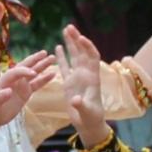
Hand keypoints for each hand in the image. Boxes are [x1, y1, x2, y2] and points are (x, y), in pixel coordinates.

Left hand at [0, 50, 58, 137]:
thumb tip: (9, 91)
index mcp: (5, 79)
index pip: (16, 72)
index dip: (24, 71)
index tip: (34, 73)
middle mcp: (14, 80)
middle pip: (26, 66)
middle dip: (35, 60)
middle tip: (46, 53)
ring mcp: (21, 85)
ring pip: (34, 73)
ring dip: (43, 66)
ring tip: (53, 58)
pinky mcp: (26, 92)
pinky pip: (37, 84)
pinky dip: (44, 79)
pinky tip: (53, 74)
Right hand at [56, 24, 108, 144]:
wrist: (88, 124)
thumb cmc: (91, 118)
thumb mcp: (87, 112)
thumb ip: (81, 105)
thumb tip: (76, 100)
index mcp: (92, 78)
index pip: (92, 57)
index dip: (88, 47)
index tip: (81, 38)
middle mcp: (85, 74)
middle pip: (82, 52)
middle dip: (77, 39)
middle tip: (70, 26)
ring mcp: (77, 77)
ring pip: (74, 56)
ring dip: (71, 43)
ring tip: (66, 29)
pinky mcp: (69, 83)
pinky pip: (65, 66)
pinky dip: (62, 56)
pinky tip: (58, 46)